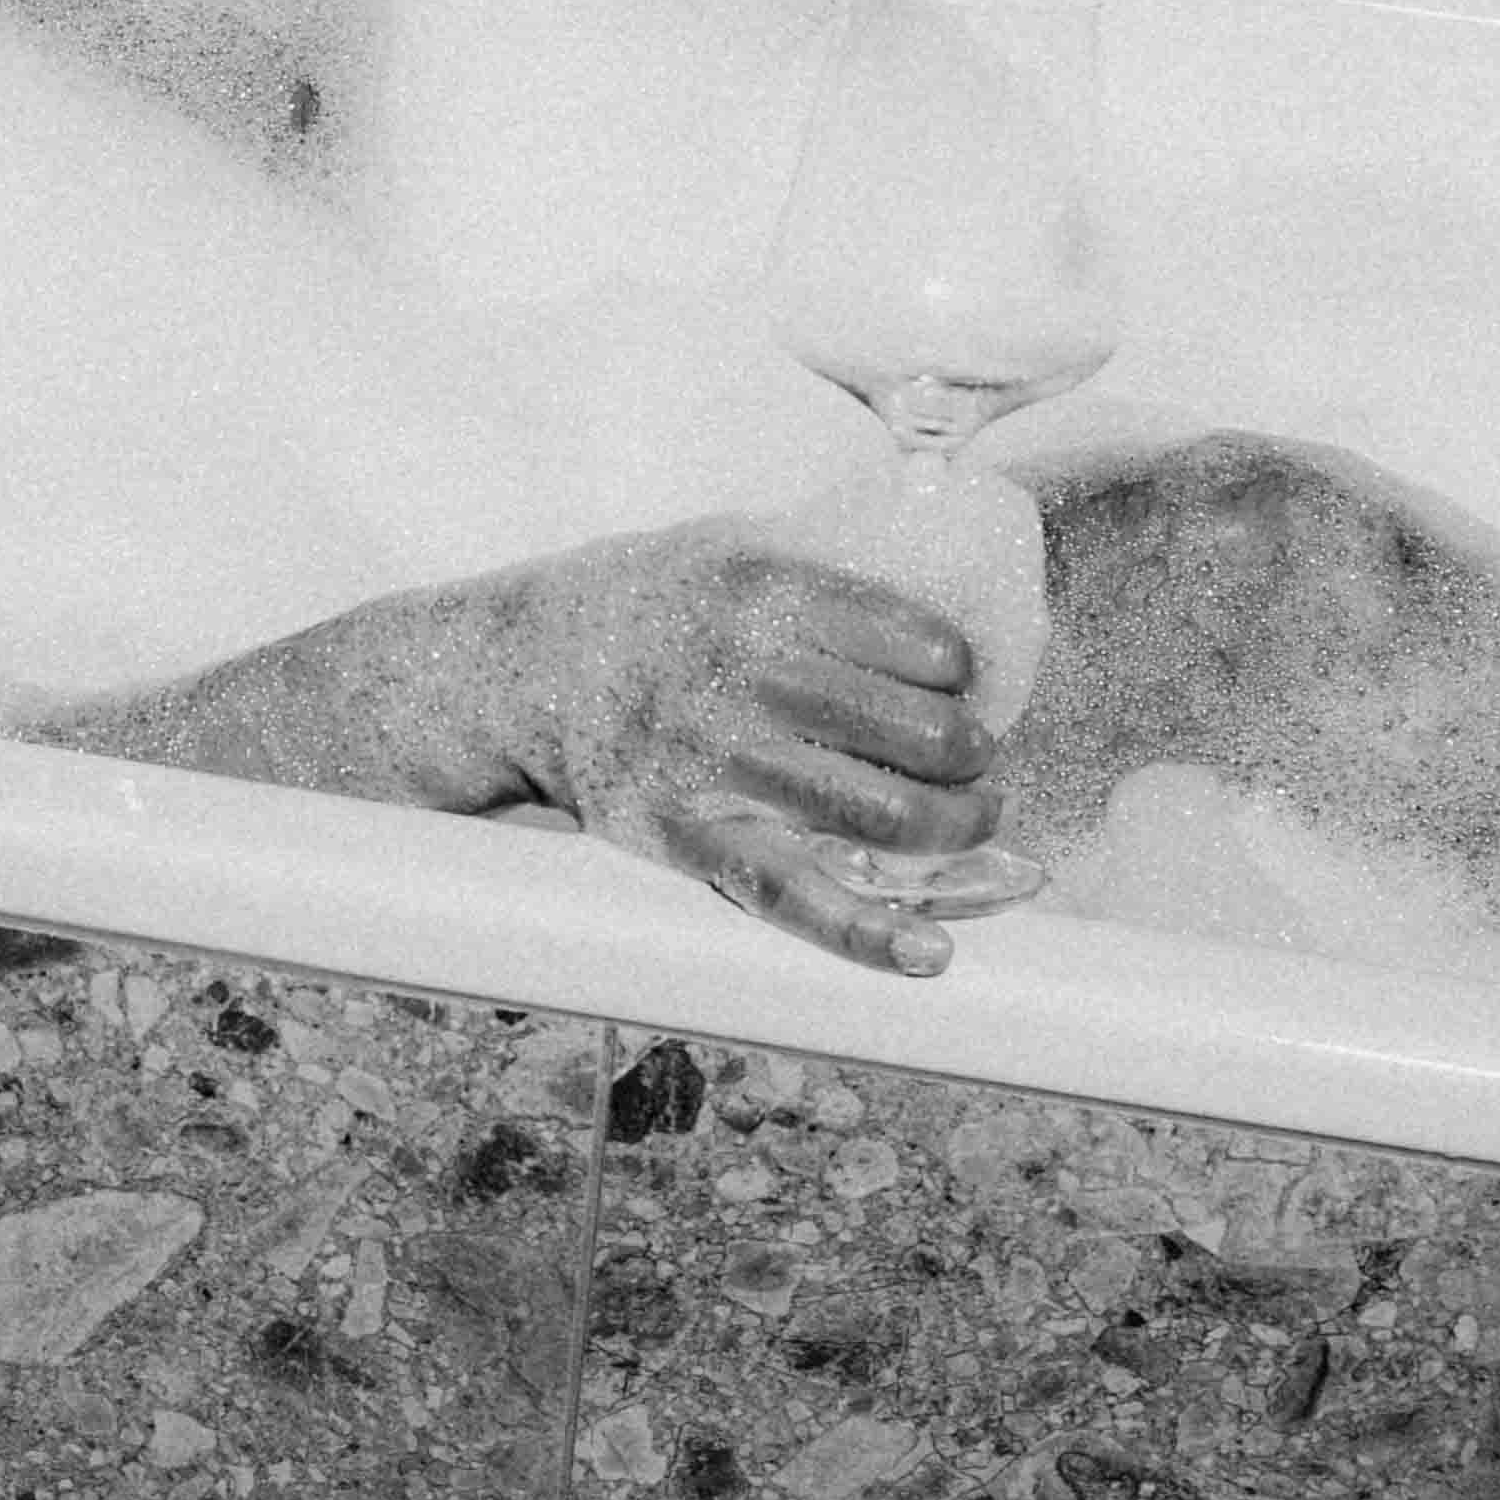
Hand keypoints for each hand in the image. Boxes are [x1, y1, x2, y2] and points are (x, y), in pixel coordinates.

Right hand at [496, 524, 1004, 975]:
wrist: (525, 665)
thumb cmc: (649, 602)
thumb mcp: (732, 545)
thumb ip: (824, 571)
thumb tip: (938, 601)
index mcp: (769, 591)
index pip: (922, 643)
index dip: (963, 673)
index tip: (960, 685)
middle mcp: (749, 676)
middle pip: (922, 734)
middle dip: (974, 756)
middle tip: (974, 761)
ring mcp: (718, 763)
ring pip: (884, 817)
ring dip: (956, 827)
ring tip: (968, 820)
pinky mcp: (687, 836)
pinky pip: (792, 895)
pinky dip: (869, 933)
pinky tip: (930, 954)